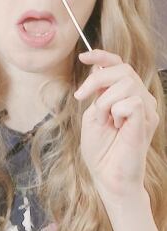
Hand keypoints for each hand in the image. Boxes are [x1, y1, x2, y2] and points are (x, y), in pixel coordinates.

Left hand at [75, 49, 158, 199]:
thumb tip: (98, 67)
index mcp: (125, 96)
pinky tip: (118, 127)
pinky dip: (116, 112)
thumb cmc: (100, 149)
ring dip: (106, 101)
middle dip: (97, 79)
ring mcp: (146, 109)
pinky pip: (130, 101)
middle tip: (82, 97)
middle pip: (123, 69)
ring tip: (107, 120)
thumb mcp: (92, 113)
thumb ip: (97, 92)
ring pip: (127, 83)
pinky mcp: (147, 120)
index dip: (103, 56)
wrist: (106, 174)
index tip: (83, 57)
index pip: (120, 65)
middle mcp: (140, 99)